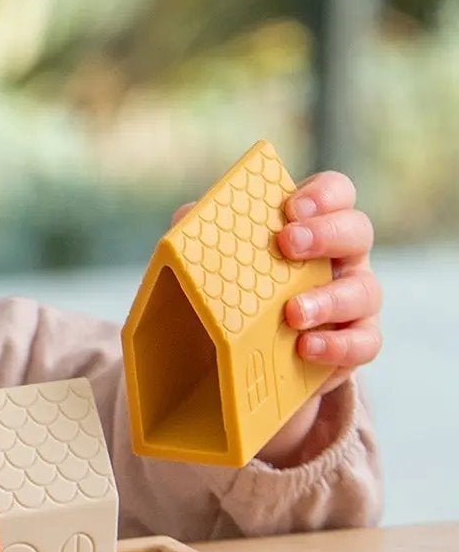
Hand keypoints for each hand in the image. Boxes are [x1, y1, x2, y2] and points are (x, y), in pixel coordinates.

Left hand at [170, 170, 380, 467]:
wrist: (236, 358)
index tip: (291, 205)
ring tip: (292, 313)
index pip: (335, 192)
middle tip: (288, 244)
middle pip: (357, 231)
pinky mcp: (355, 343)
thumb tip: (186, 217)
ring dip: (329, 299)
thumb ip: (202, 233)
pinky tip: (306, 348)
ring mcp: (354, 300)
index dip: (323, 194)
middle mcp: (342, 256)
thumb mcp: (213, 260)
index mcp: (311, 225)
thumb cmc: (231, 292)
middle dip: (326, 234)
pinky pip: (364, 342)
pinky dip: (337, 345)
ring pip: (365, 290)